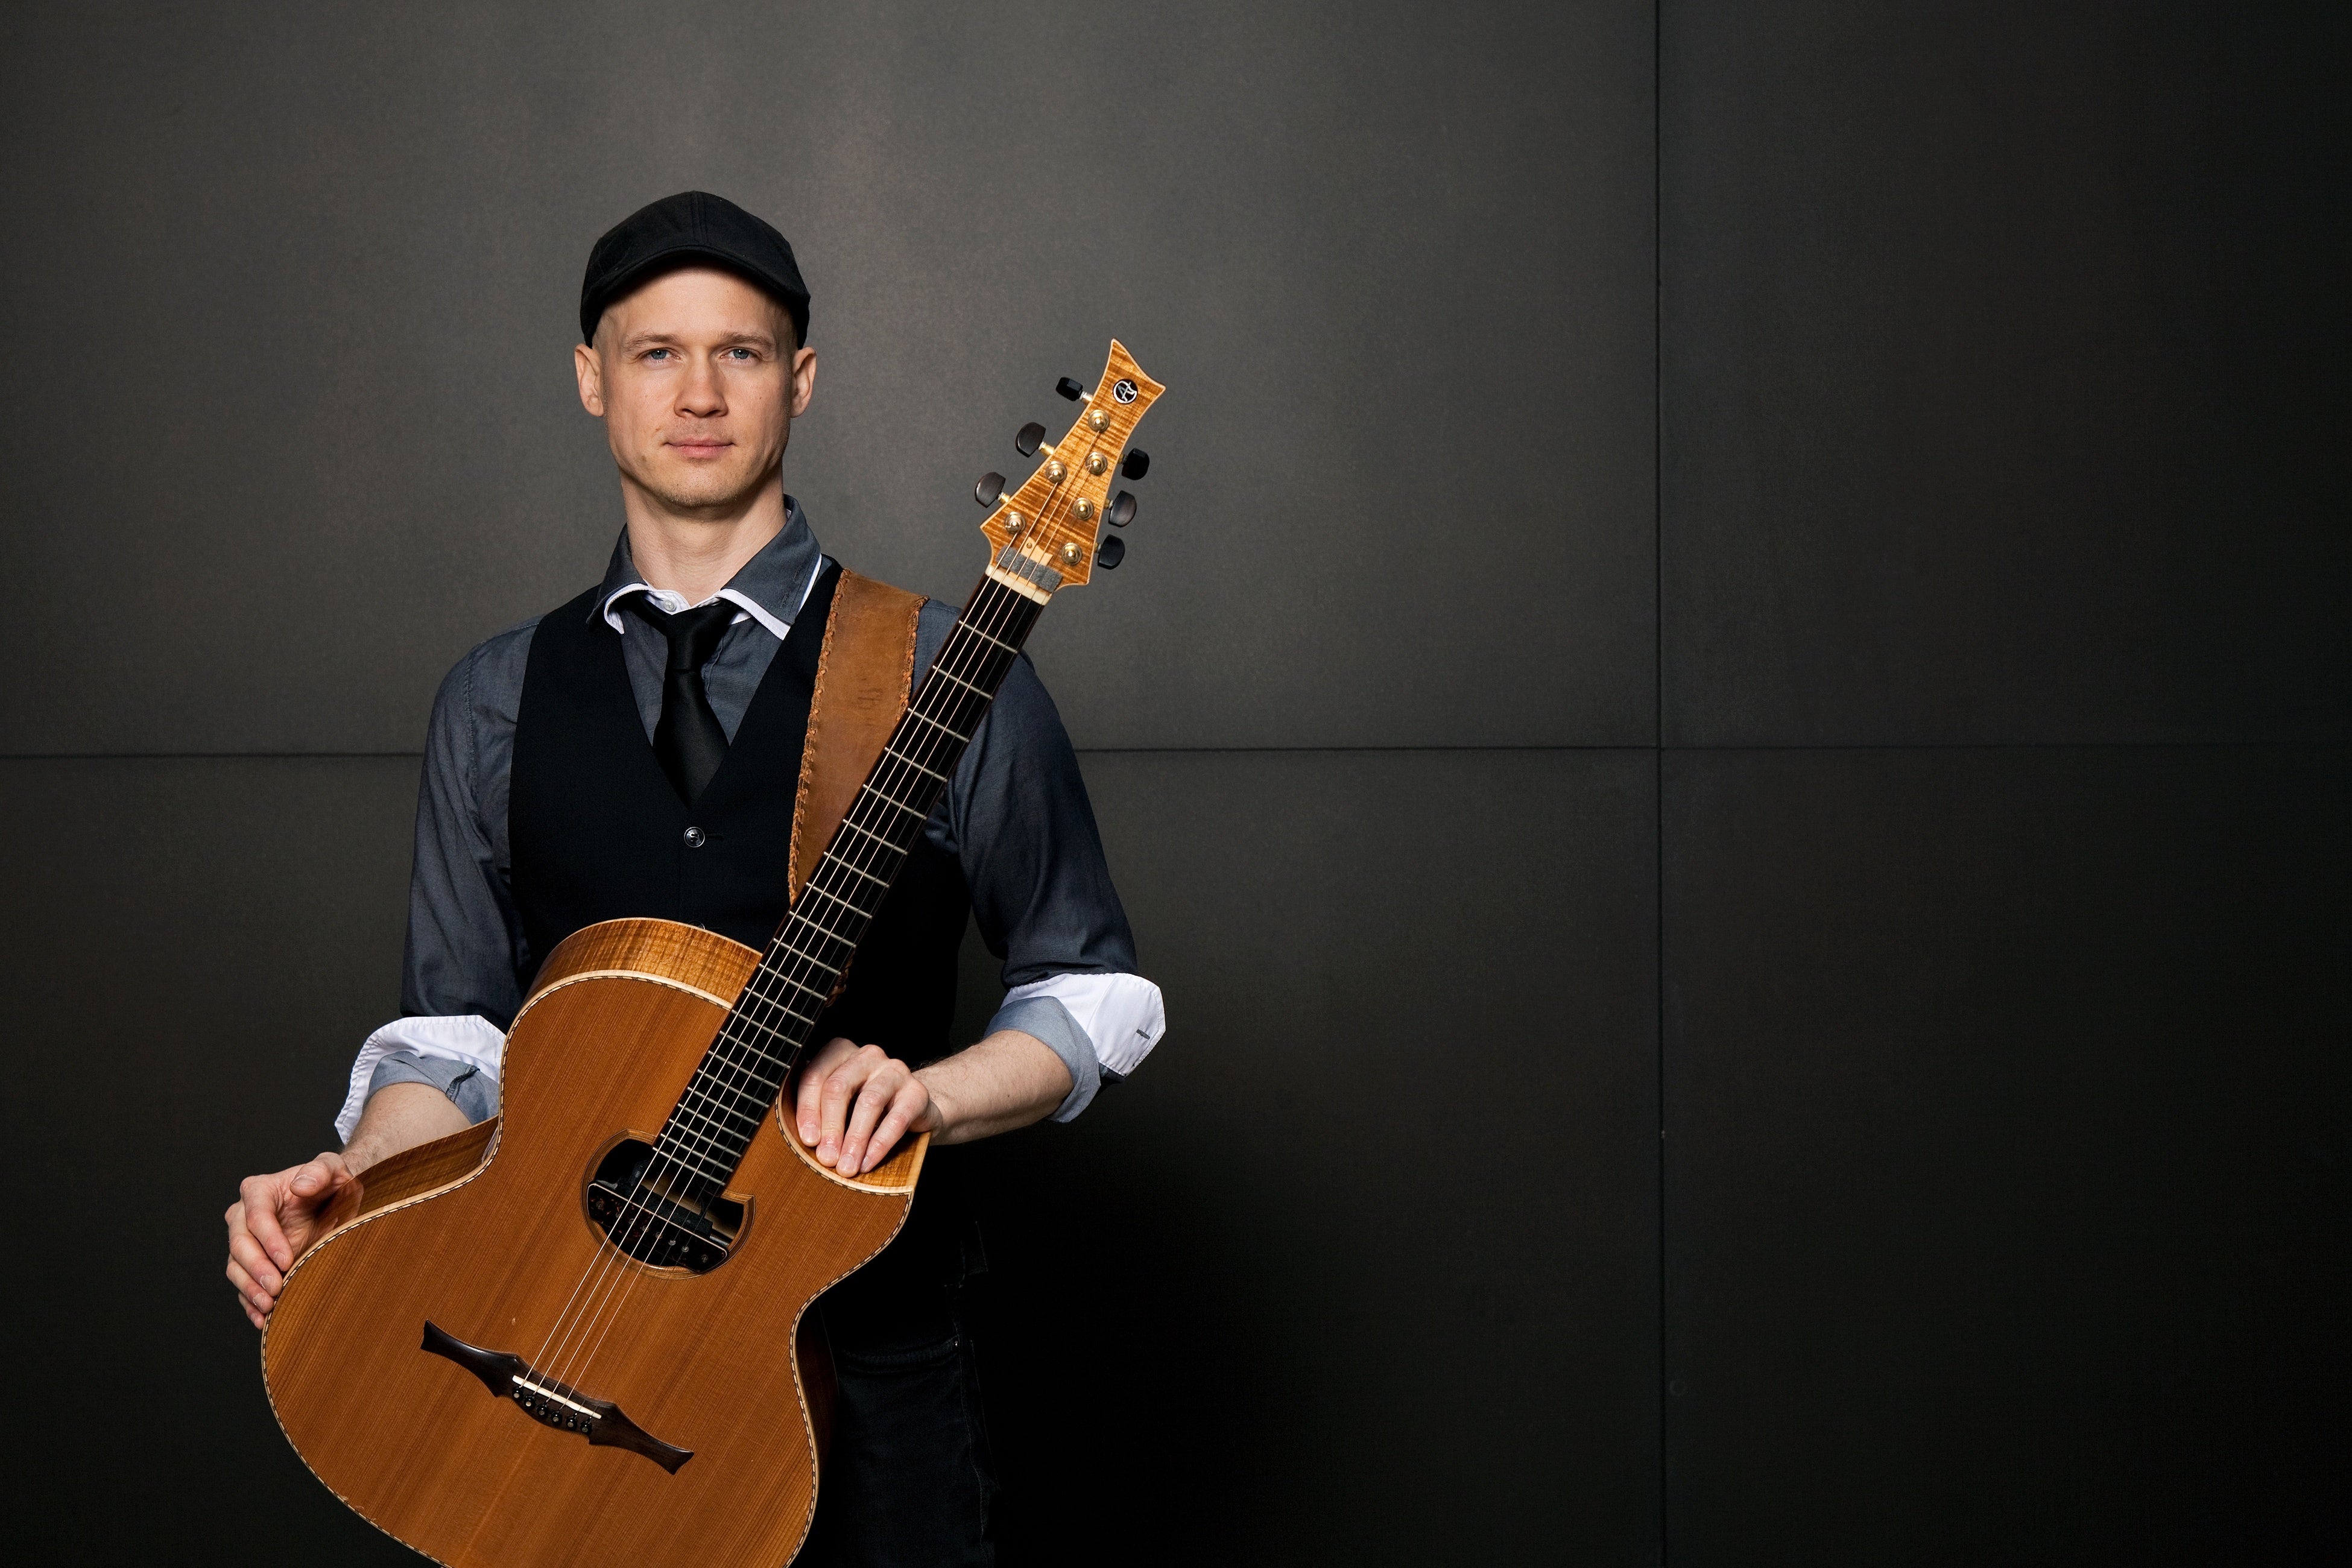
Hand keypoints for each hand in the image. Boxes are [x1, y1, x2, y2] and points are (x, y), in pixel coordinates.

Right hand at [225, 1154, 358, 1329]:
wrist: (333, 1201)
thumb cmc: (331, 1182)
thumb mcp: (333, 1169)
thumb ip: (319, 1170)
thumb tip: (300, 1185)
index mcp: (259, 1190)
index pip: (255, 1216)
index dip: (268, 1239)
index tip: (286, 1259)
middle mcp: (244, 1216)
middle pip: (240, 1244)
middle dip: (256, 1269)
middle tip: (275, 1288)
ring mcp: (246, 1242)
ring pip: (236, 1267)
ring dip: (250, 1289)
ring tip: (269, 1306)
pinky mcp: (252, 1263)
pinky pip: (243, 1285)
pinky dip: (250, 1302)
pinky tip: (261, 1318)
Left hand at [793, 1038, 940, 1175]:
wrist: (913, 1109)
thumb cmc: (864, 1109)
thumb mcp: (838, 1106)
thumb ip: (817, 1115)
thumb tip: (806, 1143)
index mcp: (840, 1052)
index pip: (816, 1075)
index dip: (808, 1109)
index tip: (808, 1140)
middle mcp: (867, 1055)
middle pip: (839, 1086)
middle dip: (830, 1126)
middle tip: (826, 1158)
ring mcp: (894, 1071)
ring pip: (868, 1102)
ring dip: (854, 1139)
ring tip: (846, 1166)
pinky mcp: (916, 1092)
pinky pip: (897, 1119)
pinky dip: (879, 1144)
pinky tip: (868, 1162)